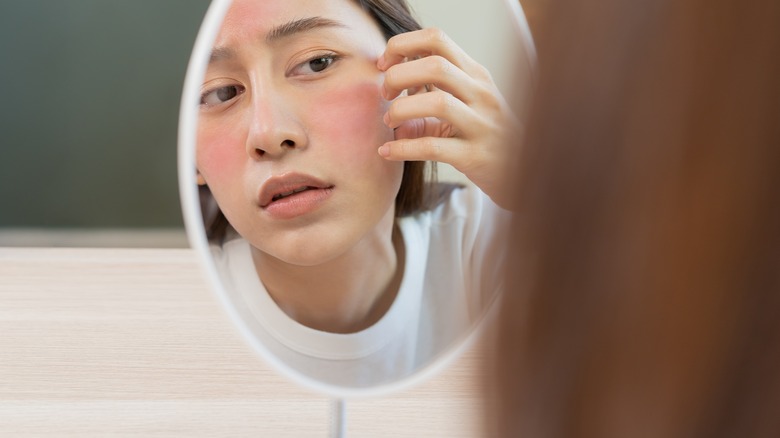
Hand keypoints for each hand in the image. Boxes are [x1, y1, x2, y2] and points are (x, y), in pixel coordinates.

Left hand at [377, 28, 519, 208]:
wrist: (523, 172)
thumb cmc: (486, 135)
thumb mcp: (465, 106)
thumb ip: (431, 95)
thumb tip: (393, 96)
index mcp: (476, 75)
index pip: (437, 39)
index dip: (403, 45)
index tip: (384, 64)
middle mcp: (482, 94)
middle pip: (435, 65)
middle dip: (399, 75)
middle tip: (385, 93)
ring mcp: (482, 125)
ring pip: (437, 103)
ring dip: (401, 109)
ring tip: (389, 121)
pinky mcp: (475, 156)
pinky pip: (434, 147)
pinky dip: (403, 148)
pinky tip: (387, 152)